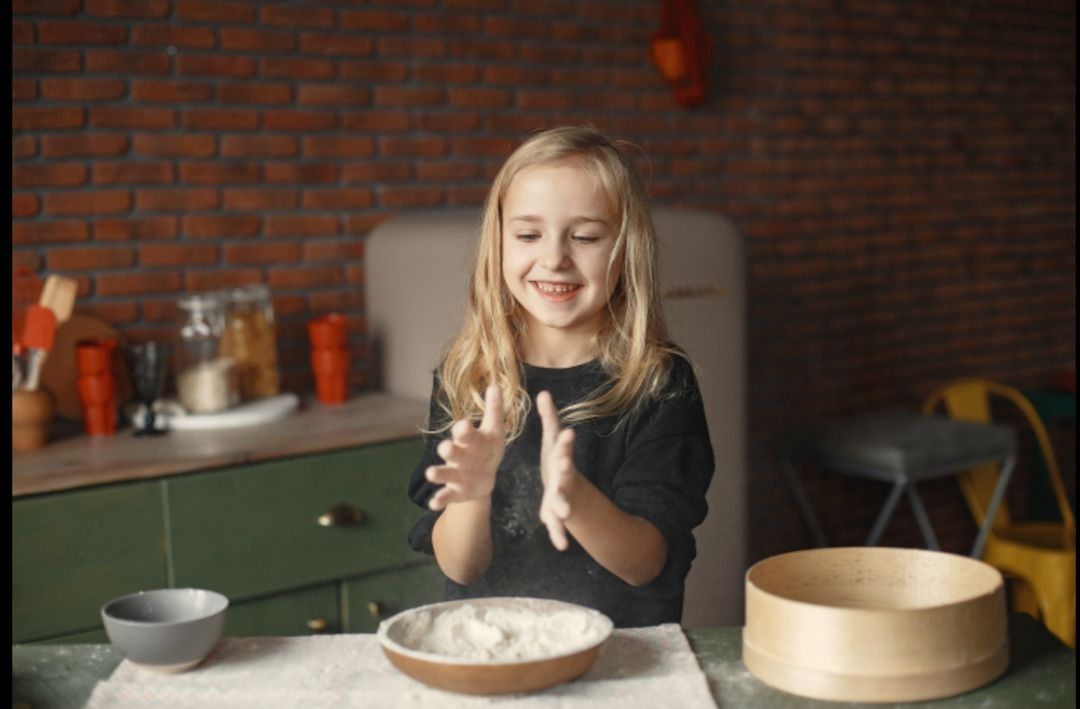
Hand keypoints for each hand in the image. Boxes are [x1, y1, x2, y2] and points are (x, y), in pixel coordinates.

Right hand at [425, 384, 505, 510]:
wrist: (484, 476)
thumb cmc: (488, 448)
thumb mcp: (495, 430)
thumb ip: (494, 409)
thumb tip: (495, 385)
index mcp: (469, 439)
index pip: (464, 431)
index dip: (464, 429)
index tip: (466, 425)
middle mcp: (458, 455)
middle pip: (451, 451)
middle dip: (448, 449)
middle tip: (446, 448)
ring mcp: (455, 473)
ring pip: (444, 472)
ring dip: (437, 473)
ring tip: (430, 474)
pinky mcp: (456, 491)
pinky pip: (446, 495)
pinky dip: (439, 499)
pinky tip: (433, 503)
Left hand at [536, 390, 577, 550]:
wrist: (566, 487)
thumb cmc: (556, 461)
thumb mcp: (552, 441)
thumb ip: (549, 419)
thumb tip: (543, 392)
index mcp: (560, 459)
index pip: (563, 448)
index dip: (564, 441)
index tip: (567, 432)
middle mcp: (564, 479)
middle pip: (565, 475)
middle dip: (564, 473)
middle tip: (564, 468)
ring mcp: (562, 497)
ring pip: (562, 503)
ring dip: (562, 507)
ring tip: (562, 513)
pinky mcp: (556, 514)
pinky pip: (558, 526)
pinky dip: (559, 534)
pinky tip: (560, 546)